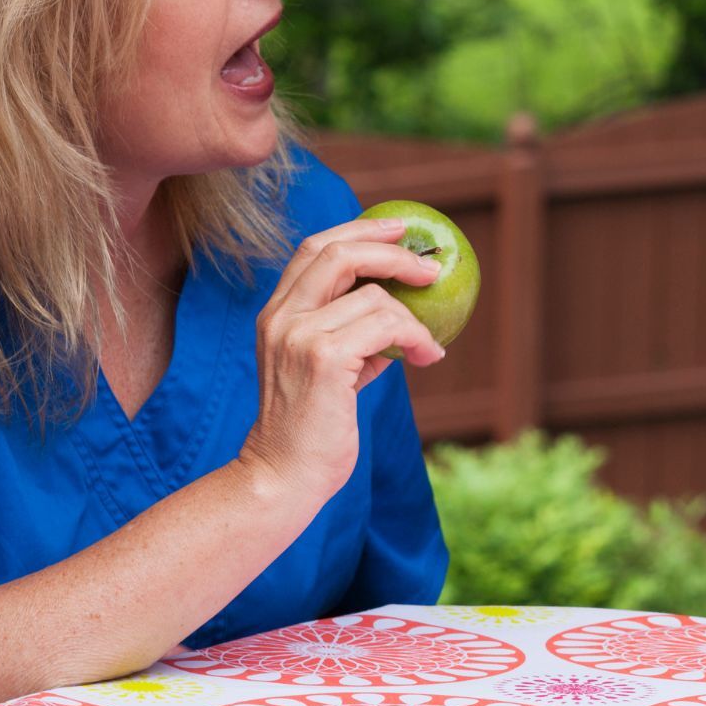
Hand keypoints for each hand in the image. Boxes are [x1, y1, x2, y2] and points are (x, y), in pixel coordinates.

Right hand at [237, 216, 444, 499]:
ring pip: (374, 296)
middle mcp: (281, 317)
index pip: (313, 249)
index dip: (358, 229)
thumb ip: (352, 338)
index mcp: (276, 314)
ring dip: (414, 318)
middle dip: (391, 250)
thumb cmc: (311, 429)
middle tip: (429, 266)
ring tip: (427, 347)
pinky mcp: (322, 359)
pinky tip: (427, 357)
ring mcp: (298, 336)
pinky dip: (416, 337)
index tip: (398, 228)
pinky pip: (387, 326)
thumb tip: (400, 317)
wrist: (283, 476)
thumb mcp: (327, 371)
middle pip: (337, 252)